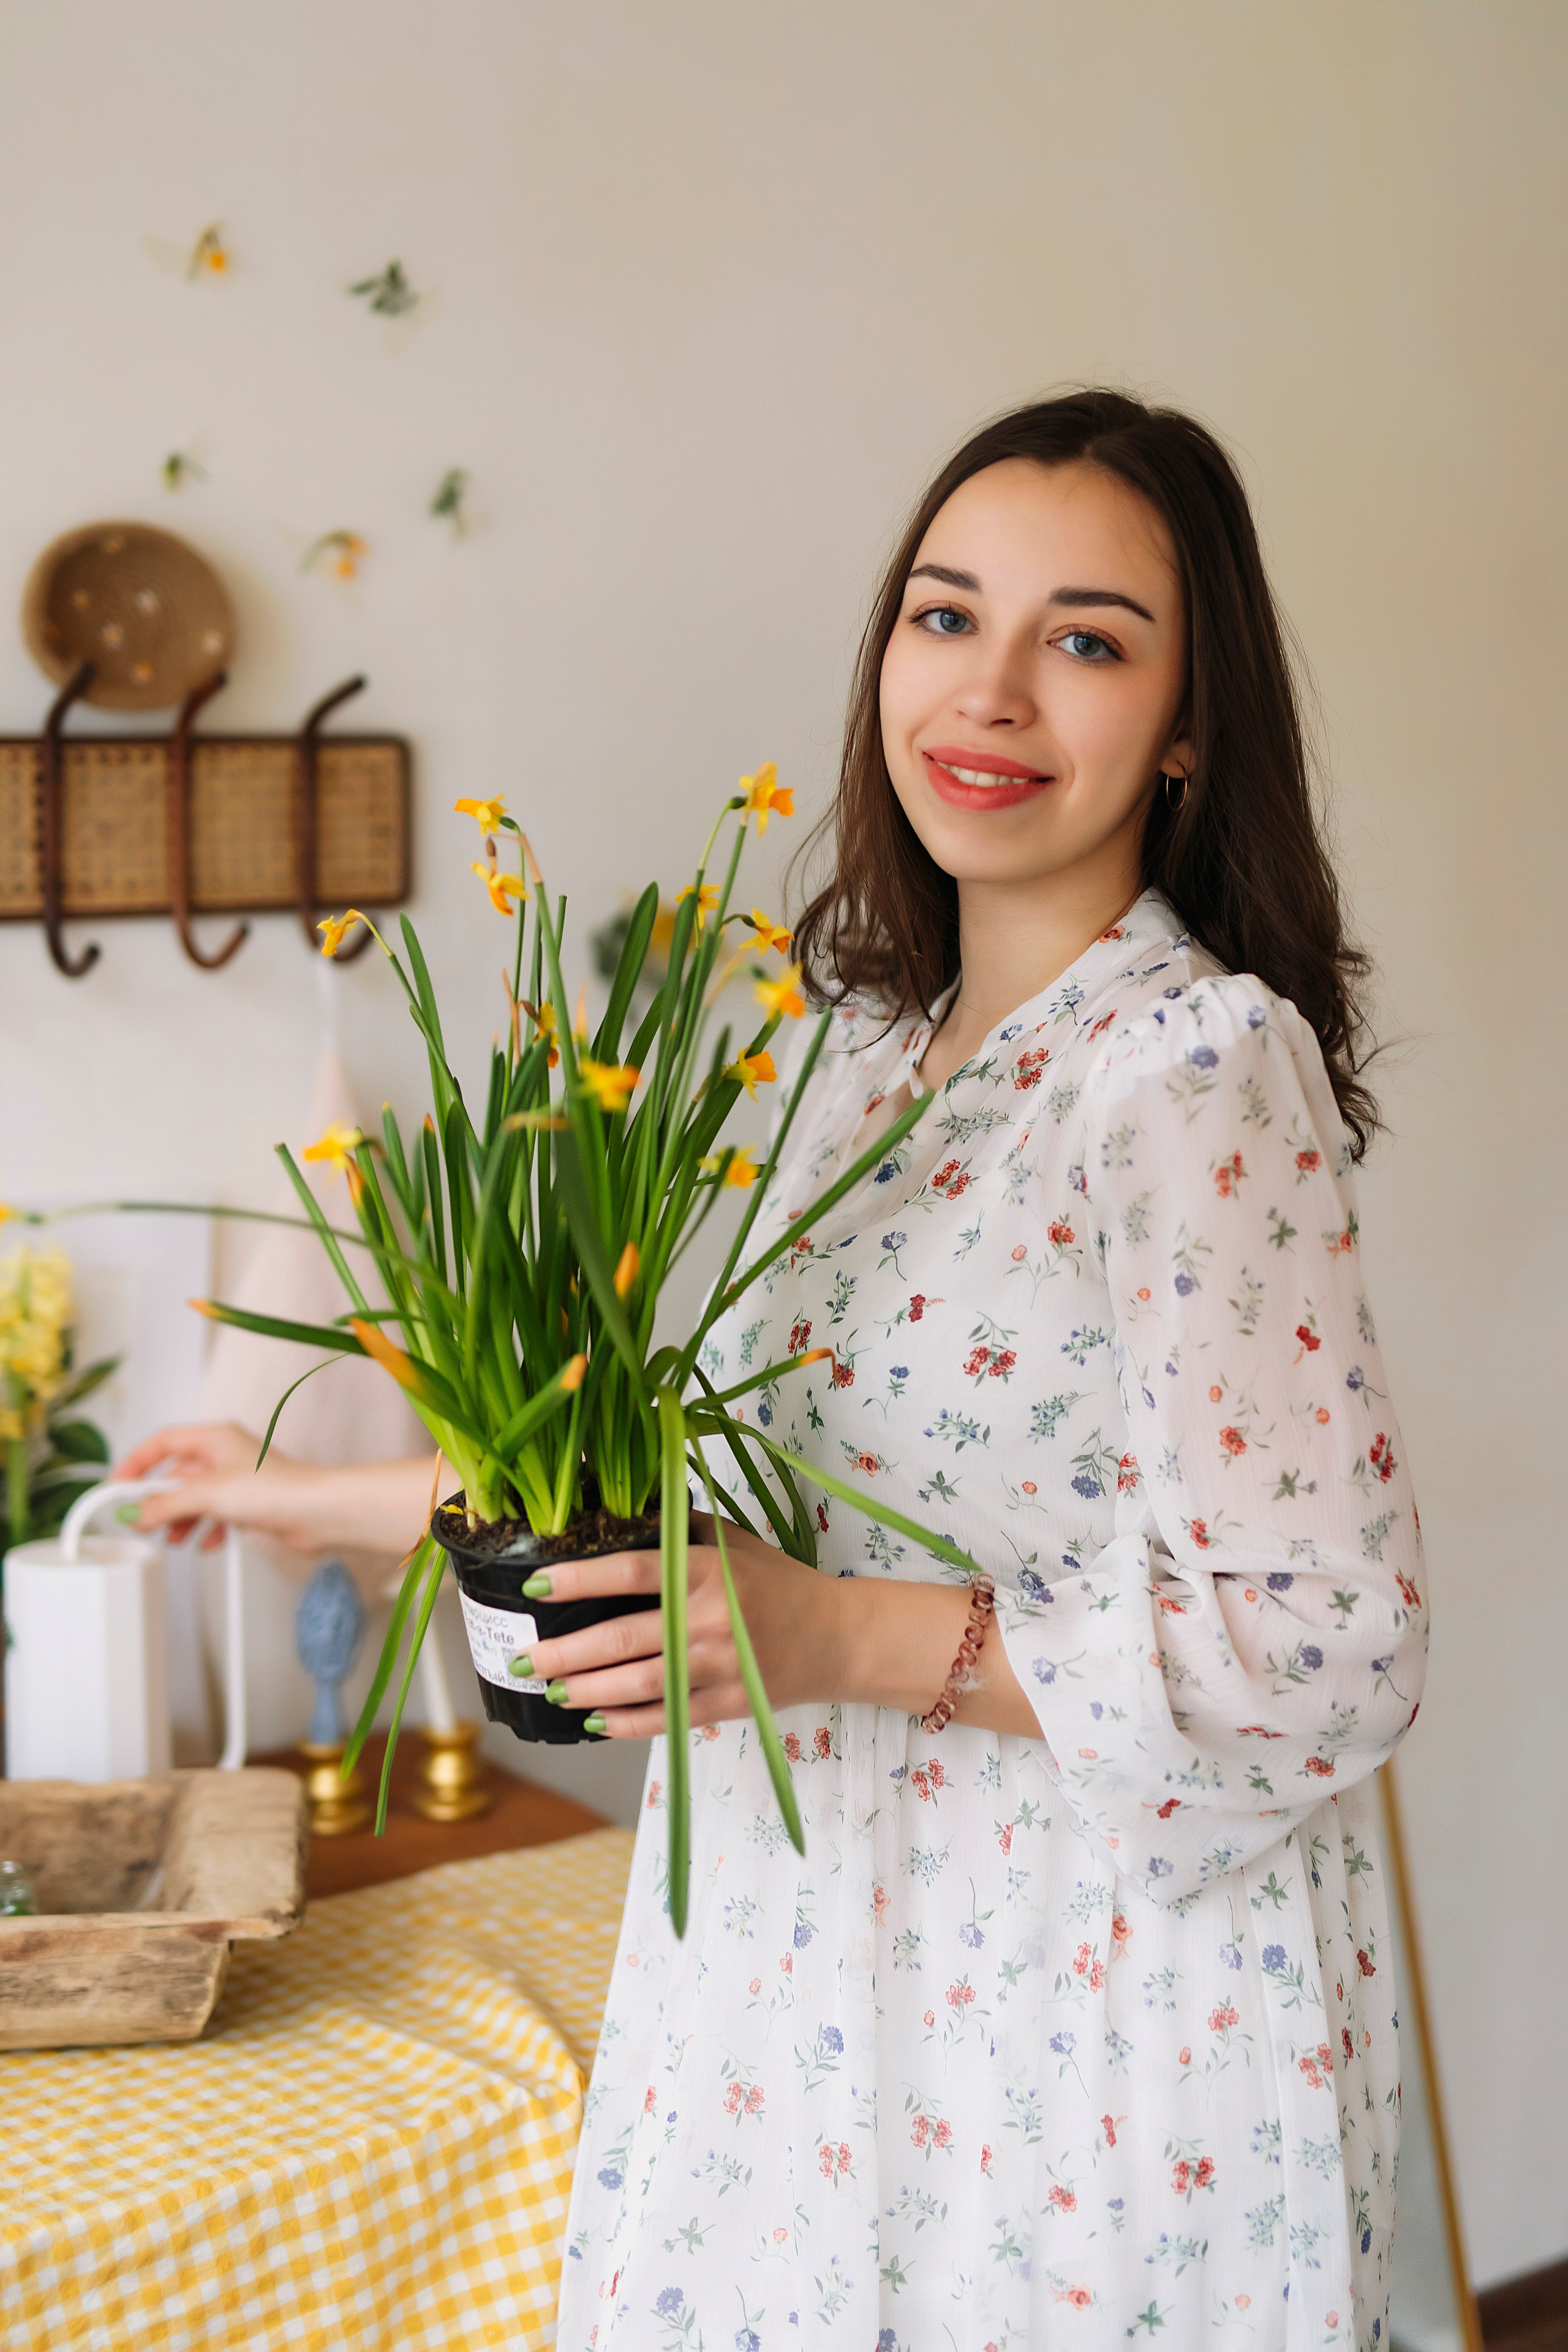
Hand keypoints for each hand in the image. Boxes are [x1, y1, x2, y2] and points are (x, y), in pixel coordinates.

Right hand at [114, 1421, 299, 1549]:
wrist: (317, 1513)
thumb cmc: (277, 1489)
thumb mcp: (206, 1495)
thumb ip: (165, 1504)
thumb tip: (138, 1513)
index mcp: (214, 1437)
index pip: (162, 1442)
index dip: (136, 1463)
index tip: (118, 1486)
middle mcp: (225, 1454)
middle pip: (177, 1474)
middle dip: (160, 1501)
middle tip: (144, 1521)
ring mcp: (238, 1479)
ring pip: (195, 1498)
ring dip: (182, 1519)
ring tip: (175, 1538)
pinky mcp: (250, 1503)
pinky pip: (215, 1514)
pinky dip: (207, 1528)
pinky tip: (209, 1541)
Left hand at [521, 1513, 844, 1737]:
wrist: (838, 1637)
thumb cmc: (779, 1583)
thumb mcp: (734, 1541)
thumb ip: (680, 1528)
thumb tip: (619, 1514)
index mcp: (707, 1569)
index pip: (631, 1571)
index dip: (578, 1580)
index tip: (535, 1587)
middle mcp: (711, 1617)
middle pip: (623, 1638)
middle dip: (565, 1651)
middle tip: (525, 1656)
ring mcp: (720, 1665)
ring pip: (639, 1684)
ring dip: (587, 1690)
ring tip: (552, 1689)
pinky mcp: (730, 1703)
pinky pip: (668, 1718)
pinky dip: (627, 1723)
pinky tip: (595, 1721)